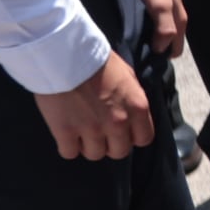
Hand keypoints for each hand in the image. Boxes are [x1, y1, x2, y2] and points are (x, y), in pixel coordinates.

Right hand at [36, 54, 154, 161]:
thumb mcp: (128, 75)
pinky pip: (69, 153)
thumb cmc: (97, 60)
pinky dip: (67, 146)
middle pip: (119, 152)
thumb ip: (132, 99)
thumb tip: (132, 113)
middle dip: (110, 144)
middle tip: (100, 132)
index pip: (144, 139)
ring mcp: (91, 129)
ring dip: (88, 146)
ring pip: (94, 155)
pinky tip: (66, 134)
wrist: (64, 54)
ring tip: (81, 132)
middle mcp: (118, 122)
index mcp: (137, 107)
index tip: (123, 132)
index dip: (132, 137)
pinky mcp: (65, 132)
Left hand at [133, 0, 186, 57]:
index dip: (162, 57)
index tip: (144, 60)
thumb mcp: (161, 7)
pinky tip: (128, 31)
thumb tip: (160, 51)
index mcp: (180, 22)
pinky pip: (148, 27)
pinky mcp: (151, 8)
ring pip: (157, 36)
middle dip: (153, 51)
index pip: (175, 51)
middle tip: (134, 53)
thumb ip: (165, 29)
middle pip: (166, 44)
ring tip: (129, 43)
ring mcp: (163, 14)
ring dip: (146, 40)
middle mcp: (174, 20)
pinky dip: (140, 31)